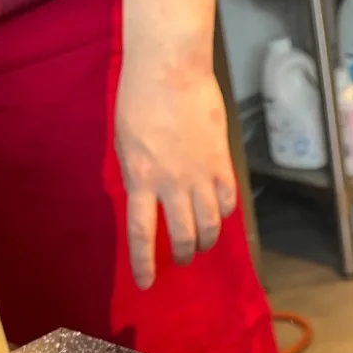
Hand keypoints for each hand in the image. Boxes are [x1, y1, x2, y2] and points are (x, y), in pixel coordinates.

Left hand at [114, 56, 237, 287]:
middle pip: (183, 236)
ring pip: (209, 225)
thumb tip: (147, 196)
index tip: (146, 284)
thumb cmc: (138, 98)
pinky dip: (224, 212)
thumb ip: (136, 174)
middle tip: (184, 257)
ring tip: (204, 242)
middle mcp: (171, 184)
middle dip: (184, 253)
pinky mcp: (221, 161)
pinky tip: (220, 211)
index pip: (142, 234)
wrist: (170, 68)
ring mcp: (199, 174)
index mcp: (139, 179)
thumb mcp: (125, 142)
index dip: (144, 264)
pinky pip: (227, 200)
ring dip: (207, 239)